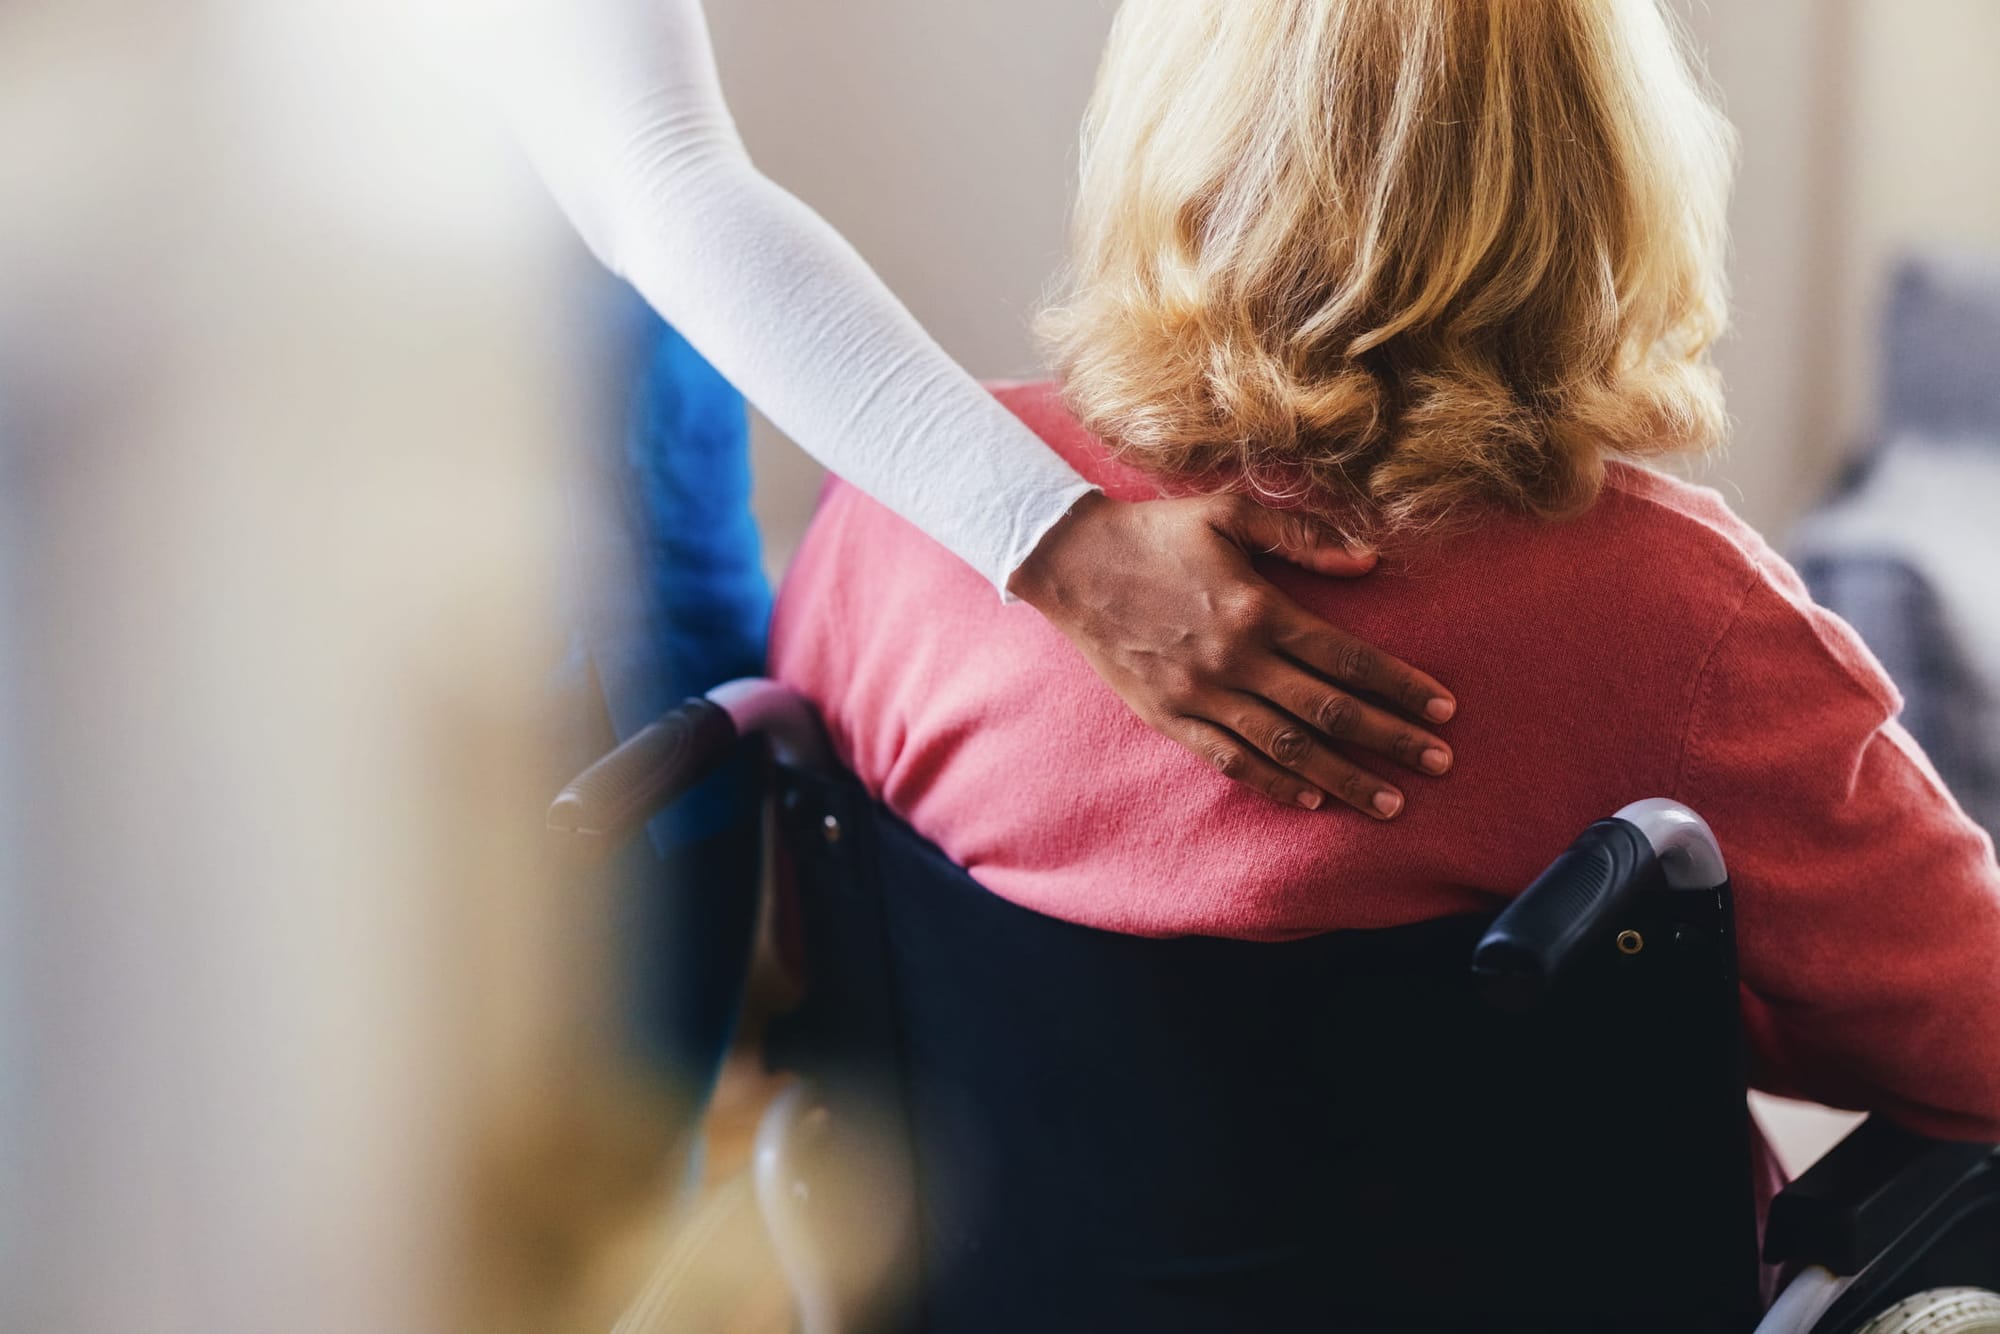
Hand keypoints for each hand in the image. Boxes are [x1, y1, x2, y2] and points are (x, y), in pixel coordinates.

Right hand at [1007, 493, 1455, 817]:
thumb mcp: (1230, 512)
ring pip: (1287, 748)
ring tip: (1390, 802)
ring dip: (1344, 778)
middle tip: (1440, 762)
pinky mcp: (1170, 718)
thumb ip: (1304, 536)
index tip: (1444, 708)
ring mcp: (1201, 695)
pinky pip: (1231, 762)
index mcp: (1257, 609)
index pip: (1348, 658)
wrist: (1071, 563)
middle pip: (1329, 711)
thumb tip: (1371, 560)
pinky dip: (1275, 784)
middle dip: (1391, 740)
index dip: (1401, 686)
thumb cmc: (1156, 532)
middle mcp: (1234, 661)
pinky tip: (1312, 799)